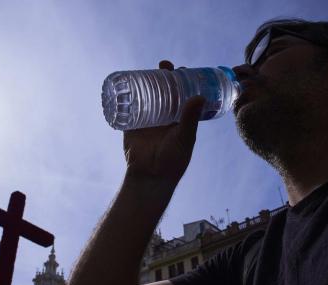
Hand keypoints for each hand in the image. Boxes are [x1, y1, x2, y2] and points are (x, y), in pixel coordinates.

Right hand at [123, 60, 204, 184]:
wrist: (150, 176)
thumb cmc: (172, 160)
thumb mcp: (184, 137)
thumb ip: (190, 119)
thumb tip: (199, 97)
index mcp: (180, 118)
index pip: (183, 94)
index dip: (184, 81)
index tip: (184, 69)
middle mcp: (165, 116)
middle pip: (165, 90)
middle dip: (164, 76)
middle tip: (165, 66)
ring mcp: (148, 118)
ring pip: (147, 95)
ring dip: (147, 81)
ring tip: (149, 70)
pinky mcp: (132, 123)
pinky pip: (129, 106)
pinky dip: (128, 94)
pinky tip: (127, 81)